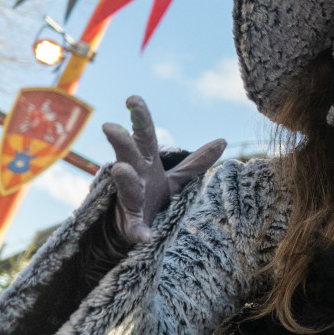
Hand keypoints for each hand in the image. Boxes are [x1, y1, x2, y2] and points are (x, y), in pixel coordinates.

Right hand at [103, 96, 225, 243]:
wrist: (134, 229)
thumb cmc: (153, 196)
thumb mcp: (175, 178)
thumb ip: (195, 162)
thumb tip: (223, 140)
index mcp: (146, 163)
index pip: (143, 135)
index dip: (139, 117)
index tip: (131, 98)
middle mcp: (135, 176)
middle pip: (127, 154)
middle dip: (120, 140)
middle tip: (110, 126)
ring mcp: (130, 199)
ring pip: (126, 185)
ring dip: (124, 178)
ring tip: (121, 170)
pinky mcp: (131, 224)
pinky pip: (135, 228)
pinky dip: (139, 232)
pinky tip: (144, 236)